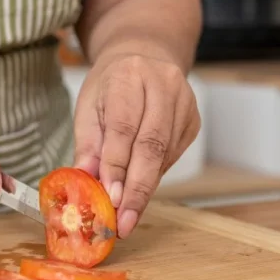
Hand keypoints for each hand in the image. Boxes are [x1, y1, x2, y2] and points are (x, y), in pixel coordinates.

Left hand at [73, 54, 200, 237]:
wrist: (143, 57)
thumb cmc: (110, 85)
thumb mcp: (88, 106)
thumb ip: (88, 144)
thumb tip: (86, 181)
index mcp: (129, 75)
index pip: (124, 127)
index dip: (117, 166)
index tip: (110, 198)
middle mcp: (163, 85)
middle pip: (151, 144)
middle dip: (136, 188)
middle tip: (124, 221)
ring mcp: (184, 101)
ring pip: (165, 154)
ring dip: (145, 187)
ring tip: (127, 213)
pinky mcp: (194, 119)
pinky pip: (173, 155)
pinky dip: (155, 175)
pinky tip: (140, 188)